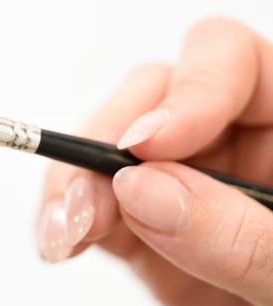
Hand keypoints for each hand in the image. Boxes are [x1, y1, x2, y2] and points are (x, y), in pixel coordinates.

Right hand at [36, 19, 272, 305]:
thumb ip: (243, 239)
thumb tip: (145, 188)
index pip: (235, 64)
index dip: (188, 90)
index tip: (146, 146)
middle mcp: (235, 152)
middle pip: (153, 97)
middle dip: (108, 143)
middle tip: (92, 200)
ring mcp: (186, 192)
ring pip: (109, 148)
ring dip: (74, 183)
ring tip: (66, 231)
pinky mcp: (149, 237)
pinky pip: (93, 205)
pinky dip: (64, 219)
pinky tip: (60, 241)